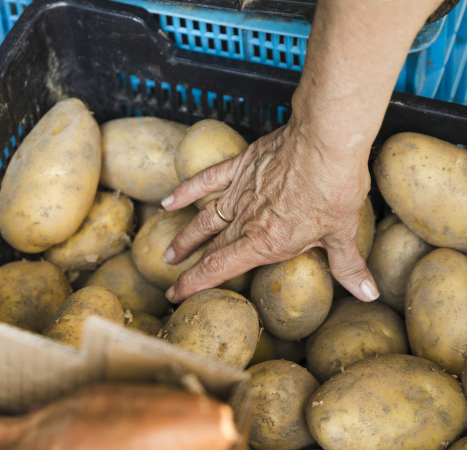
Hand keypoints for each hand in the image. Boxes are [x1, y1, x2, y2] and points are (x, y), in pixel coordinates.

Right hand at [160, 117, 378, 303]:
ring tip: (169, 253)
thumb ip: (348, 265)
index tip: (175, 295)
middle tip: (172, 282)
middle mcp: (246, 220)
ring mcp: (240, 192)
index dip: (194, 284)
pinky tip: (170, 200)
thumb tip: (366, 292)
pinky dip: (187, 191)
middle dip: (189, 268)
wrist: (325, 141)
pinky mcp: (241, 167)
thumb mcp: (344, 232)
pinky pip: (207, 180)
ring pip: (204, 220)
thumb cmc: (335, 186)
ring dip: (186, 238)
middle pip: (210, 248)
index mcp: (265, 241)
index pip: (220, 268)